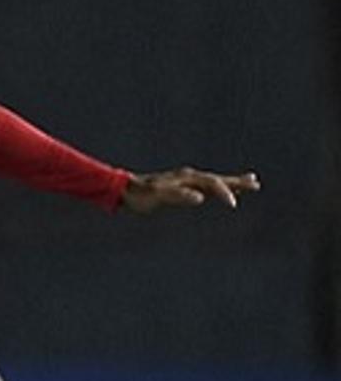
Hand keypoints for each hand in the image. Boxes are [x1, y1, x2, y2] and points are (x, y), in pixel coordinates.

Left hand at [119, 166, 259, 213]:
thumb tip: (199, 197)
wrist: (125, 190)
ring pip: (213, 181)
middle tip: (256, 184)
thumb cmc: (140, 194)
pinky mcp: (182, 187)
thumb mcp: (157, 195)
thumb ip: (178, 195)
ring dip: (231, 182)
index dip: (223, 192)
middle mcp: (188, 177)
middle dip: (236, 182)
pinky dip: (217, 188)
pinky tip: (222, 192)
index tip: (233, 203)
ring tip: (250, 182)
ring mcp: (186, 181)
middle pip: (217, 179)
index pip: (211, 183)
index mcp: (185, 178)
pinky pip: (205, 187)